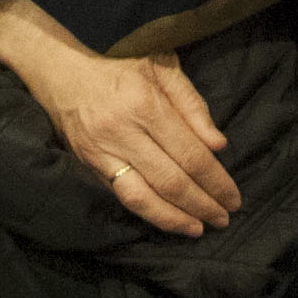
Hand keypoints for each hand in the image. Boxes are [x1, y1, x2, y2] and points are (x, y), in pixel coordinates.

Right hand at [0, 0, 238, 235]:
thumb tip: (218, 146)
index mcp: (145, 103)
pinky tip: (169, 221)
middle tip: (224, 218)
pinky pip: (122, 197)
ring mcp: (102, 152)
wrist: (63, 75)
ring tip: (199, 229)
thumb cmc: (121, 70)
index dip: (215, 180)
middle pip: (170, 179)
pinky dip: (149, 214)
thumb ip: (192, 105)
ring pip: (143, 197)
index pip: (189, 152)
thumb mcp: (162, 68)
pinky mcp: (89, 166)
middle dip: (202, 204)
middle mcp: (122, 130)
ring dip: (175, 219)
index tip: (233, 197)